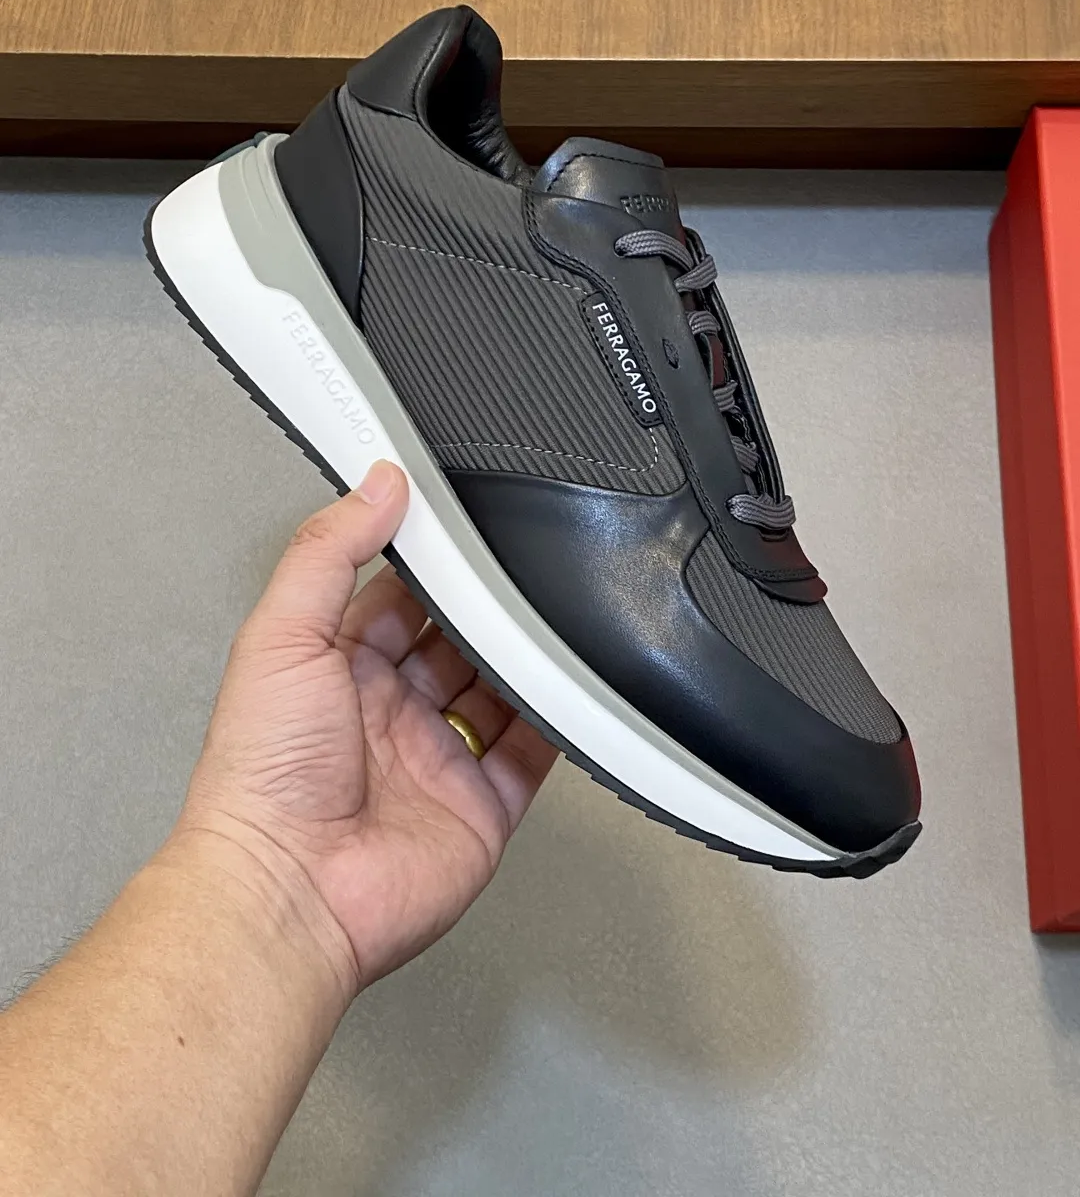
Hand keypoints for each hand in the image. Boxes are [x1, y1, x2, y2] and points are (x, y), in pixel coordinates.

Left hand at [175, 461, 558, 996]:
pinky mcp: (480, 809)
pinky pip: (532, 756)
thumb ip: (328, 554)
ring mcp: (437, 762)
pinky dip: (556, 724)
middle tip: (516, 573)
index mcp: (336, 671)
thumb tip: (374, 487)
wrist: (291, 892)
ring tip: (548, 621)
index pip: (398, 598)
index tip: (464, 527)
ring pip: (499, 692)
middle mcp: (388, 715)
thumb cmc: (262, 778)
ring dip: (522, 659)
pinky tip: (568, 692)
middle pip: (456, 642)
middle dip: (485, 610)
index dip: (432, 565)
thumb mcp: (281, 636)